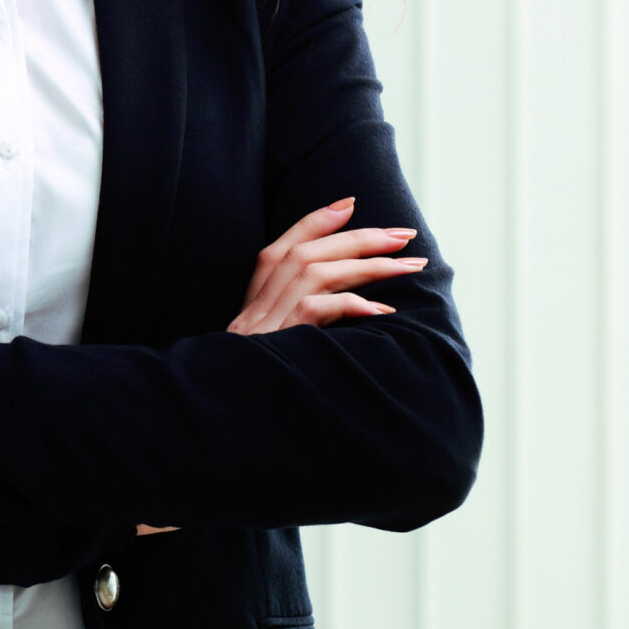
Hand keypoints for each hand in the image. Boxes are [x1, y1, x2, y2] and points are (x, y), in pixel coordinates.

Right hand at [135, 199, 424, 537]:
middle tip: (404, 235)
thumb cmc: (254, 394)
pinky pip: (315, 309)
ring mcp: (261, 325)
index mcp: (250, 306)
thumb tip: (347, 313)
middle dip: (358, 238)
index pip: (279, 248)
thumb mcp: (273, 356)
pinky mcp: (275, 343)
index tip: (350, 203)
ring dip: (367, 264)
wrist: (217, 425)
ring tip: (411, 265)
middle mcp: (253, 309)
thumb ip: (295, 328)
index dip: (313, 221)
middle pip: (303, 253)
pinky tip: (384, 313)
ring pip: (313, 271)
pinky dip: (352, 304)